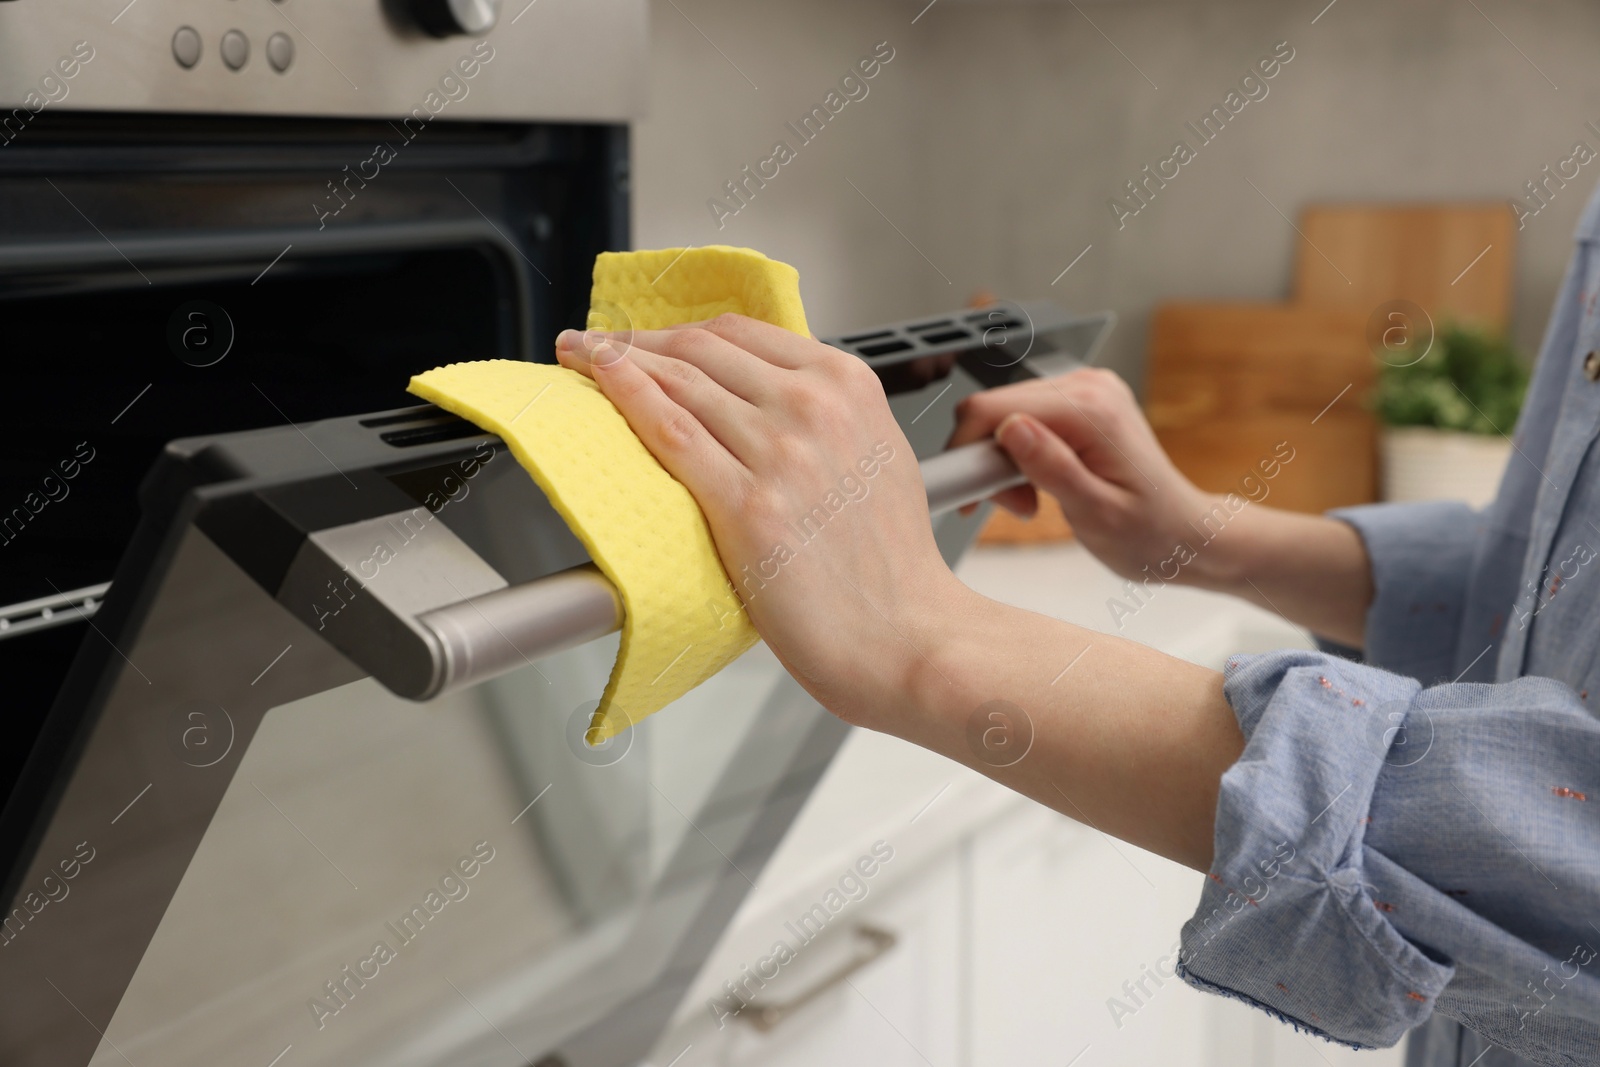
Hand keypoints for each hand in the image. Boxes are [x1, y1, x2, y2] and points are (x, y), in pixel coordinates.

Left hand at [555, 315, 969, 726]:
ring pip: (679, 381)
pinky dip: (624, 394)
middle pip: (703, 349)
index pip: (743, 333)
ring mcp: (780, 453)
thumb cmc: (891, 565)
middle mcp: (815, 408)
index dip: (681, 330)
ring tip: (580, 357)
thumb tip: (764, 400)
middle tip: (600, 344)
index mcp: (849, 387)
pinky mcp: (748, 505)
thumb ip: (828, 417)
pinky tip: (596, 380)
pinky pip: (670, 430)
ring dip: (615, 359)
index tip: (651, 339)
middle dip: (639, 340)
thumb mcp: (878, 456)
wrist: (905, 635)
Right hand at [947, 368, 1216, 585]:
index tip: (973, 498)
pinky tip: (1038, 484)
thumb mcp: (1097, 513)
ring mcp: (1085, 390)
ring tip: (1031, 500)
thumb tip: (1010, 428)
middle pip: (993, 408)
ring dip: (1002, 463)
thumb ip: (1052, 468)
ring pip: (1003, 414)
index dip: (969, 453)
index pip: (993, 409)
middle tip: (1013, 505)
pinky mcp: (1080, 403)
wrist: (1185, 534)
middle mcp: (1088, 387)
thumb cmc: (1151, 533)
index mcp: (1092, 409)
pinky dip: (1018, 456)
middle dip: (988, 462)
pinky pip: (1023, 419)